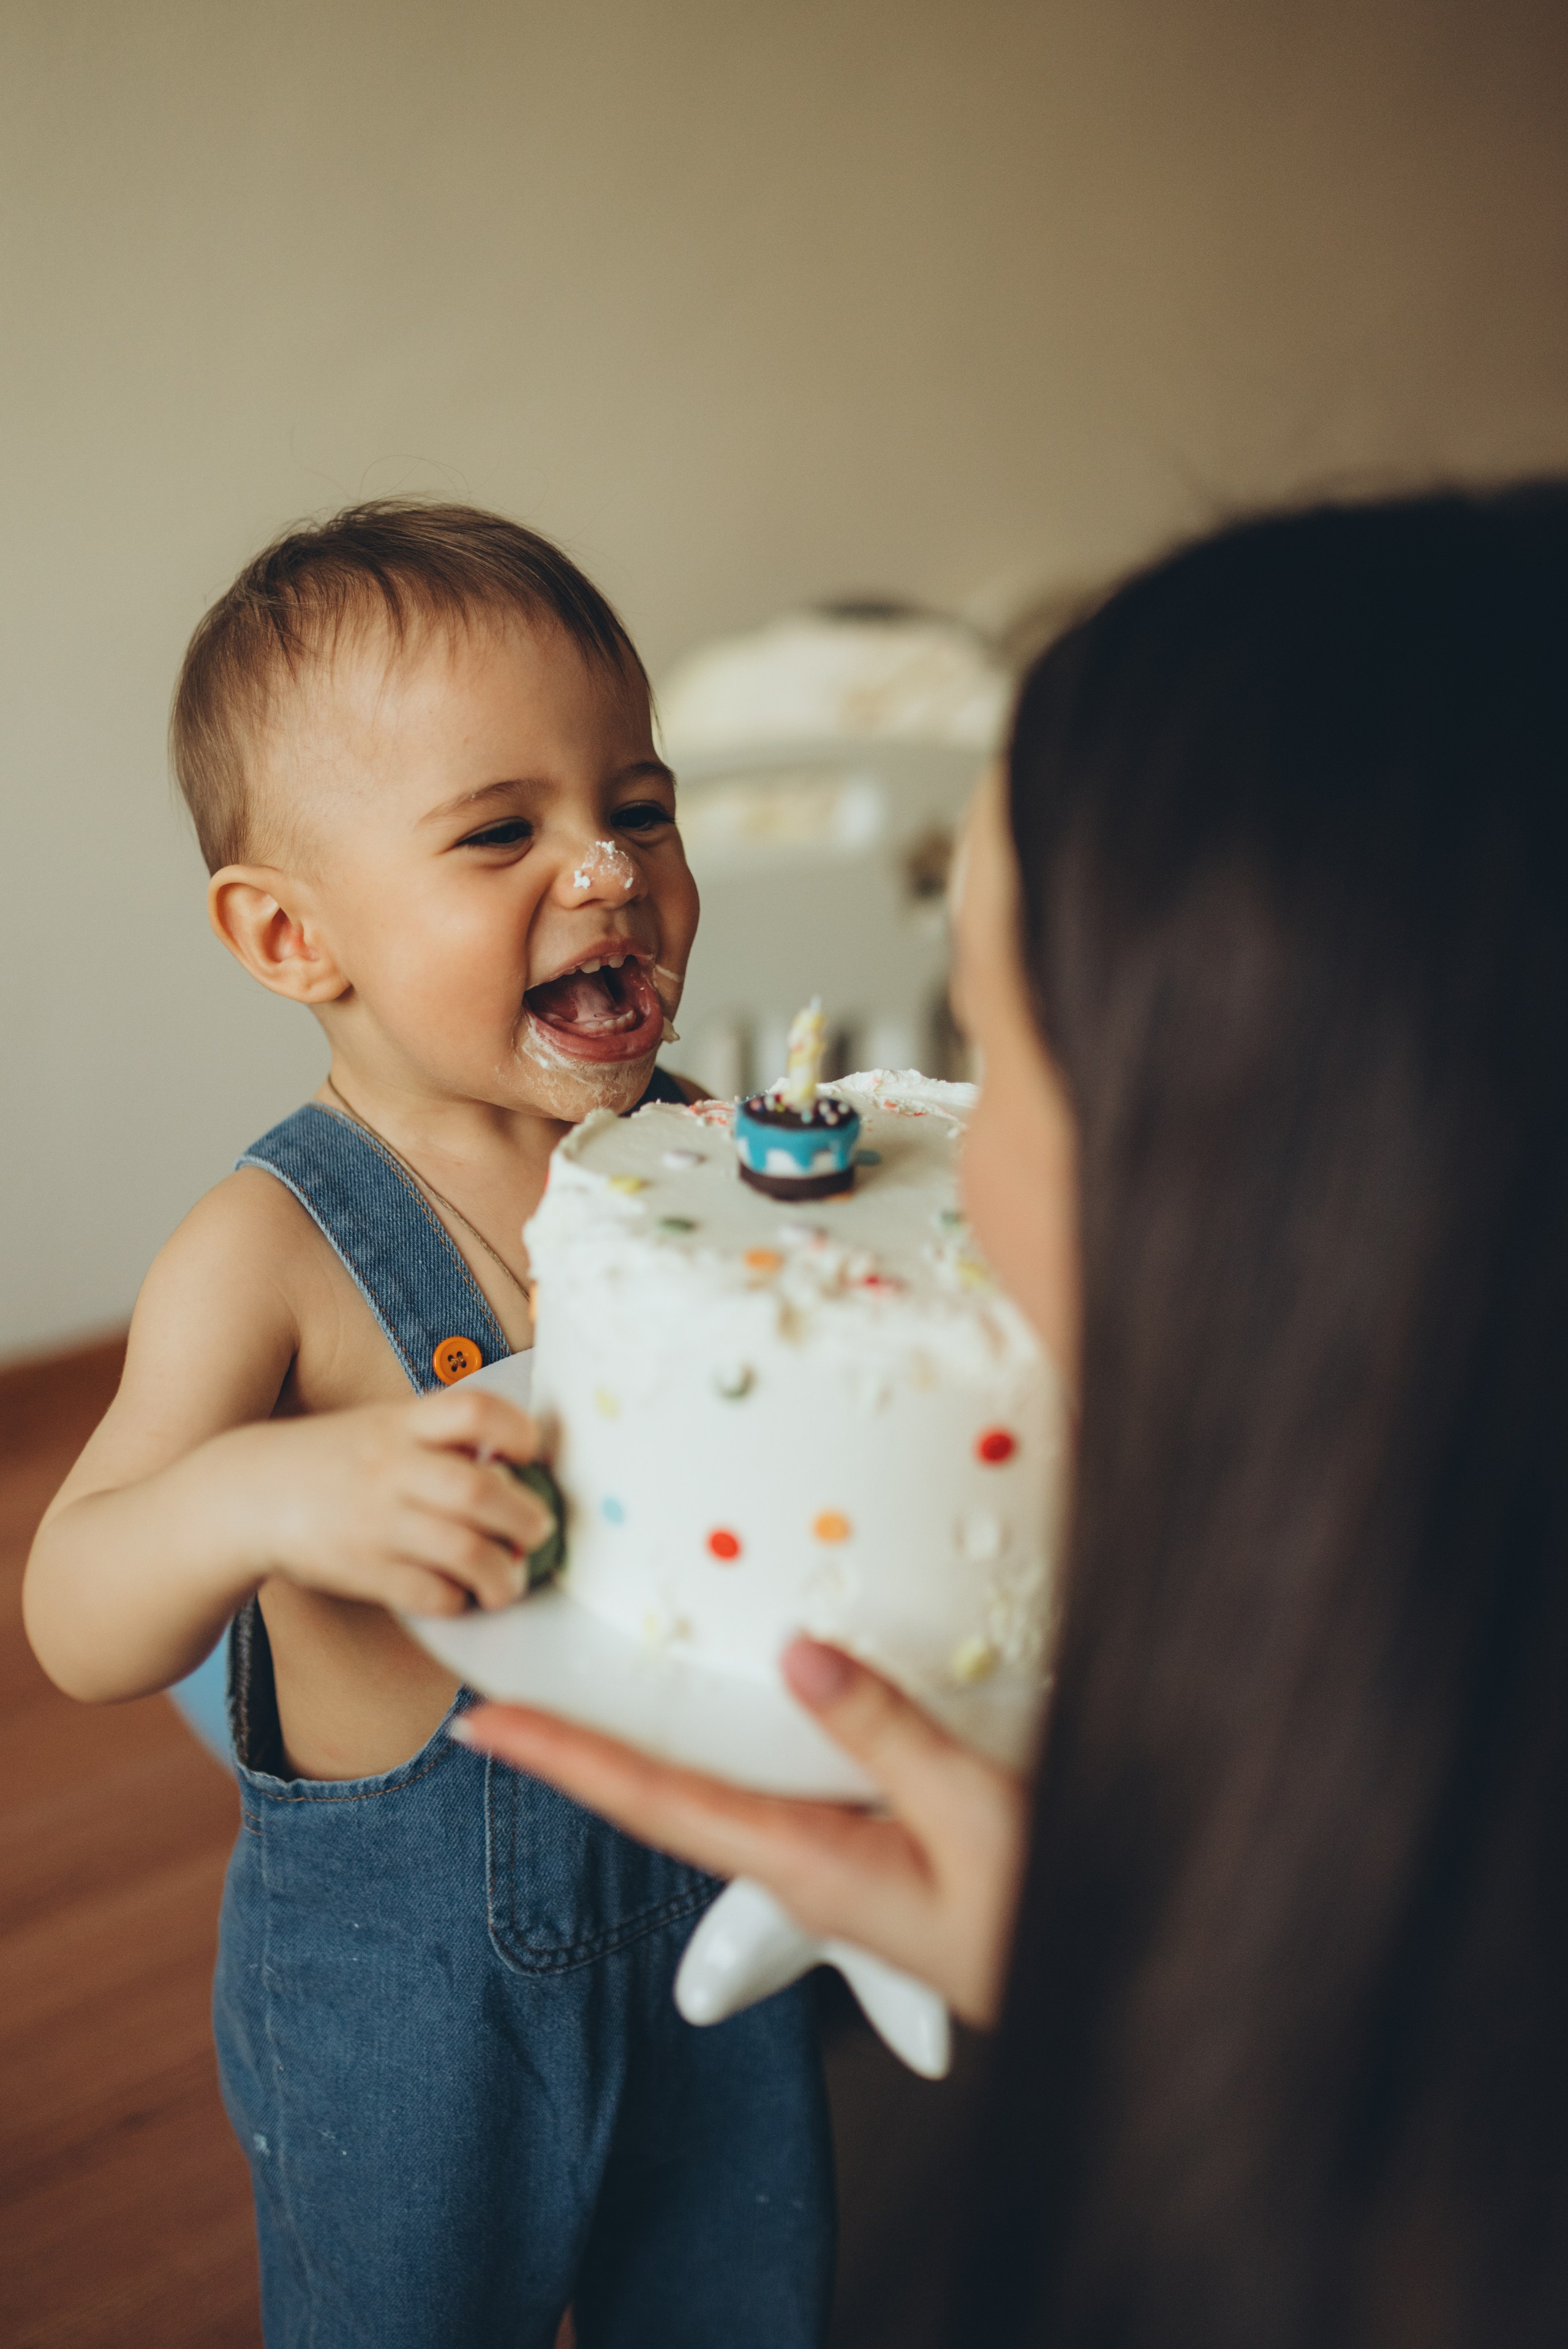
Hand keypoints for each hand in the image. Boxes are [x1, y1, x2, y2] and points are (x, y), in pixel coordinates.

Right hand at [214, 1386, 553, 1616]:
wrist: (244, 1496)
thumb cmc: (330, 1461)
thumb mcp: (380, 1426)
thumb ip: (438, 1437)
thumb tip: (513, 1464)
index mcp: (400, 1424)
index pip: (474, 1411)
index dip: (518, 1430)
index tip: (531, 1453)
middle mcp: (390, 1468)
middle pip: (480, 1490)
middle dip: (526, 1518)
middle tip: (539, 1531)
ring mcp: (376, 1521)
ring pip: (464, 1551)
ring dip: (503, 1573)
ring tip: (509, 1580)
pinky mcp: (362, 1570)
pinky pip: (430, 1593)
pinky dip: (458, 1600)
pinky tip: (461, 1596)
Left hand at [454, 1637, 1029, 2024]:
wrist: (1100, 1987)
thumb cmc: (1043, 1907)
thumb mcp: (974, 1809)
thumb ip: (884, 1731)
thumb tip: (796, 1652)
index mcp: (803, 1861)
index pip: (652, 1800)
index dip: (563, 1758)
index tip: (485, 1725)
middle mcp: (793, 1865)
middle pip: (656, 1798)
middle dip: (574, 1751)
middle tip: (499, 1704)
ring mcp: (823, 1864)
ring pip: (704, 1795)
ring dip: (633, 1751)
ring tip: (573, 1700)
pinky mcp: (857, 1853)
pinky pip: (760, 1793)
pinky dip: (711, 1751)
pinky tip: (718, 1721)